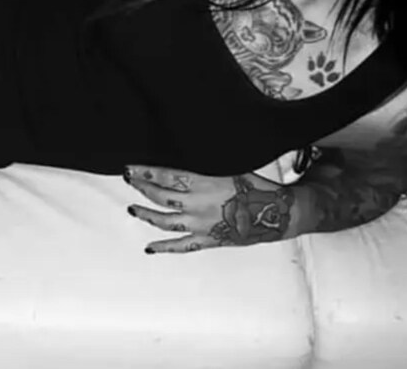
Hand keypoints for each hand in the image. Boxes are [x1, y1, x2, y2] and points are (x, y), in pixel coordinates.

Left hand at [123, 166, 294, 253]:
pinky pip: (181, 246)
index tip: (130, 169)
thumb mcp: (230, 167)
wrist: (277, 214)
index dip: (146, 173)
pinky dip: (164, 247)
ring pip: (165, 221)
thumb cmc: (256, 188)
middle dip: (142, 188)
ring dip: (146, 215)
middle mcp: (198, 205)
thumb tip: (184, 160)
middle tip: (129, 181)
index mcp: (204, 183)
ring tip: (132, 209)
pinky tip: (150, 247)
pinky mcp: (208, 240)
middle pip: (161, 197)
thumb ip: (204, 168)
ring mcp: (201, 225)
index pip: (166, 177)